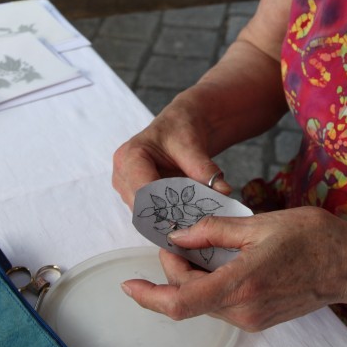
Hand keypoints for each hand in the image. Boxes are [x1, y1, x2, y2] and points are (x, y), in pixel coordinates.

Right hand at [112, 100, 230, 206]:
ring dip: (167, 216)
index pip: (142, 192)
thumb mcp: (193, 146)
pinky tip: (184, 214)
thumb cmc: (181, 128)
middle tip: (193, 221)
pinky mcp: (134, 194)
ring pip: (145, 212)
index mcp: (131, 156)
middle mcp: (122, 173)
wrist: (181, 125)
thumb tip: (224, 190)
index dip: (164, 207)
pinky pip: (149, 211)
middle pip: (141, 206)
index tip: (188, 217)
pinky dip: (166, 214)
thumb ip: (205, 169)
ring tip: (190, 216)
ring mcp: (126, 186)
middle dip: (167, 214)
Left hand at [120, 207, 346, 330]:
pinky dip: (210, 284)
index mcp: (241, 284)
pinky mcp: (260, 319)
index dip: (148, 296)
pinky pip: (222, 305)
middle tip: (177, 239)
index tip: (128, 284)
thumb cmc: (315, 238)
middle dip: (172, 272)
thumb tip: (179, 235)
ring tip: (199, 245)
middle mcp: (243, 310)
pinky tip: (219, 260)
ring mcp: (253, 319)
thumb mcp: (261, 223)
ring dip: (191, 278)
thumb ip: (215, 231)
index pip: (180, 302)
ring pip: (204, 303)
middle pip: (188, 300)